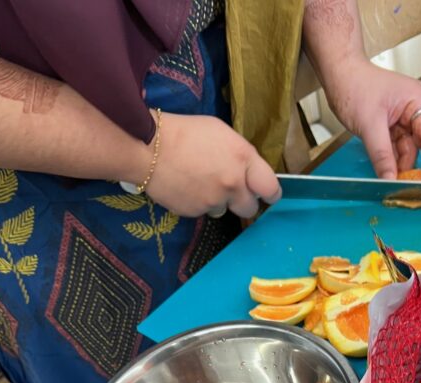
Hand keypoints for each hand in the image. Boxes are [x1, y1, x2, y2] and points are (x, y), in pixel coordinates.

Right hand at [146, 113, 281, 218]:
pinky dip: (198, 203)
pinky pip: (203, 212)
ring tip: (200, 182)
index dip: (270, 193)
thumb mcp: (221, 133)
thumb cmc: (185, 132)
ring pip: (224, 210)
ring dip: (217, 201)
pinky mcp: (196, 213)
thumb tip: (247, 172)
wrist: (149, 148)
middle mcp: (233, 184)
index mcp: (243, 159)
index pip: (271, 188)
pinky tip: (186, 186)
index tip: (267, 194)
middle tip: (231, 190)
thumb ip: (240, 156)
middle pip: (250, 208)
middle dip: (243, 201)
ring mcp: (214, 201)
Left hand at [325, 60, 420, 179]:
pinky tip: (390, 177)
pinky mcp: (389, 128)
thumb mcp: (370, 124)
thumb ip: (382, 154)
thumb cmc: (355, 85)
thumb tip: (389, 178)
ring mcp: (401, 120)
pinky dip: (392, 163)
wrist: (338, 75)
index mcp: (416, 101)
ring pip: (407, 150)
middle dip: (418, 167)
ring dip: (402, 168)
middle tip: (418, 191)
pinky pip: (394, 150)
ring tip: (400, 187)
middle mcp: (413, 110)